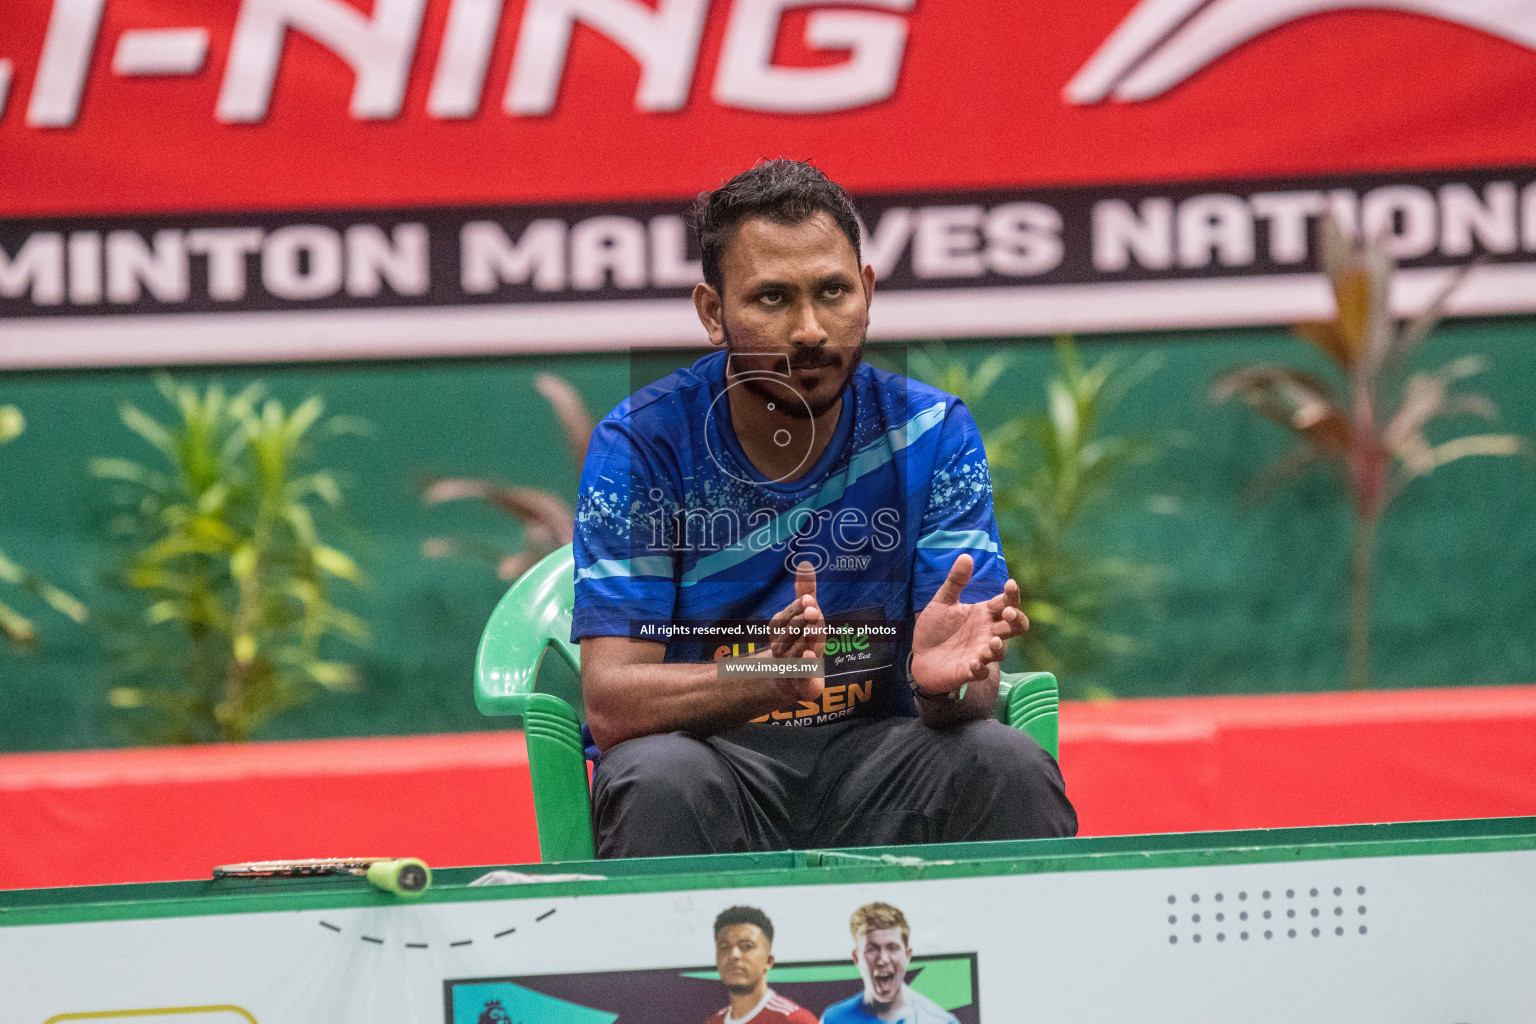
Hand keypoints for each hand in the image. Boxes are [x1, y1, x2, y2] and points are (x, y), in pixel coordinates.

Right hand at [763, 561, 825, 701]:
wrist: (792, 680)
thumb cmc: (800, 640)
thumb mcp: (805, 615)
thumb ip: (805, 591)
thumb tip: (805, 563)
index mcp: (780, 628)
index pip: (788, 615)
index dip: (798, 608)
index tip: (809, 599)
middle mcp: (780, 645)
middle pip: (793, 630)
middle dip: (803, 620)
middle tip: (814, 611)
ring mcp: (788, 664)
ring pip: (797, 648)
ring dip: (807, 638)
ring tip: (816, 627)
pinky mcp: (799, 680)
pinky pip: (800, 670)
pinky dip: (804, 662)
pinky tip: (809, 654)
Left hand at [910, 554, 1026, 693]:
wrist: (919, 657)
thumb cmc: (934, 629)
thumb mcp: (941, 602)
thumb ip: (954, 582)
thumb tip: (966, 556)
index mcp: (983, 614)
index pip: (1006, 602)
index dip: (1012, 595)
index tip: (1010, 584)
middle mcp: (987, 633)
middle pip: (1015, 627)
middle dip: (1017, 620)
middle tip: (1009, 612)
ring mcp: (980, 653)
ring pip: (1001, 651)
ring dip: (999, 647)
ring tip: (993, 641)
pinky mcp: (969, 671)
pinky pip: (981, 672)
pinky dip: (980, 668)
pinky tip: (973, 663)